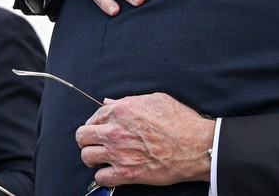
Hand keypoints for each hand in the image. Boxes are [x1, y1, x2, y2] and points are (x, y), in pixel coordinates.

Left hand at [77, 93, 214, 185]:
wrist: (196, 146)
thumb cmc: (181, 121)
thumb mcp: (157, 100)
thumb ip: (129, 101)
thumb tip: (109, 102)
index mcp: (121, 110)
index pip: (93, 117)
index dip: (96, 123)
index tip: (101, 128)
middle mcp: (115, 131)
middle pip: (82, 136)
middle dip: (88, 139)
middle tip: (97, 143)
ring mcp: (118, 153)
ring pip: (86, 157)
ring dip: (93, 158)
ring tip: (103, 159)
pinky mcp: (125, 173)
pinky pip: (100, 178)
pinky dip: (105, 176)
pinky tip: (113, 172)